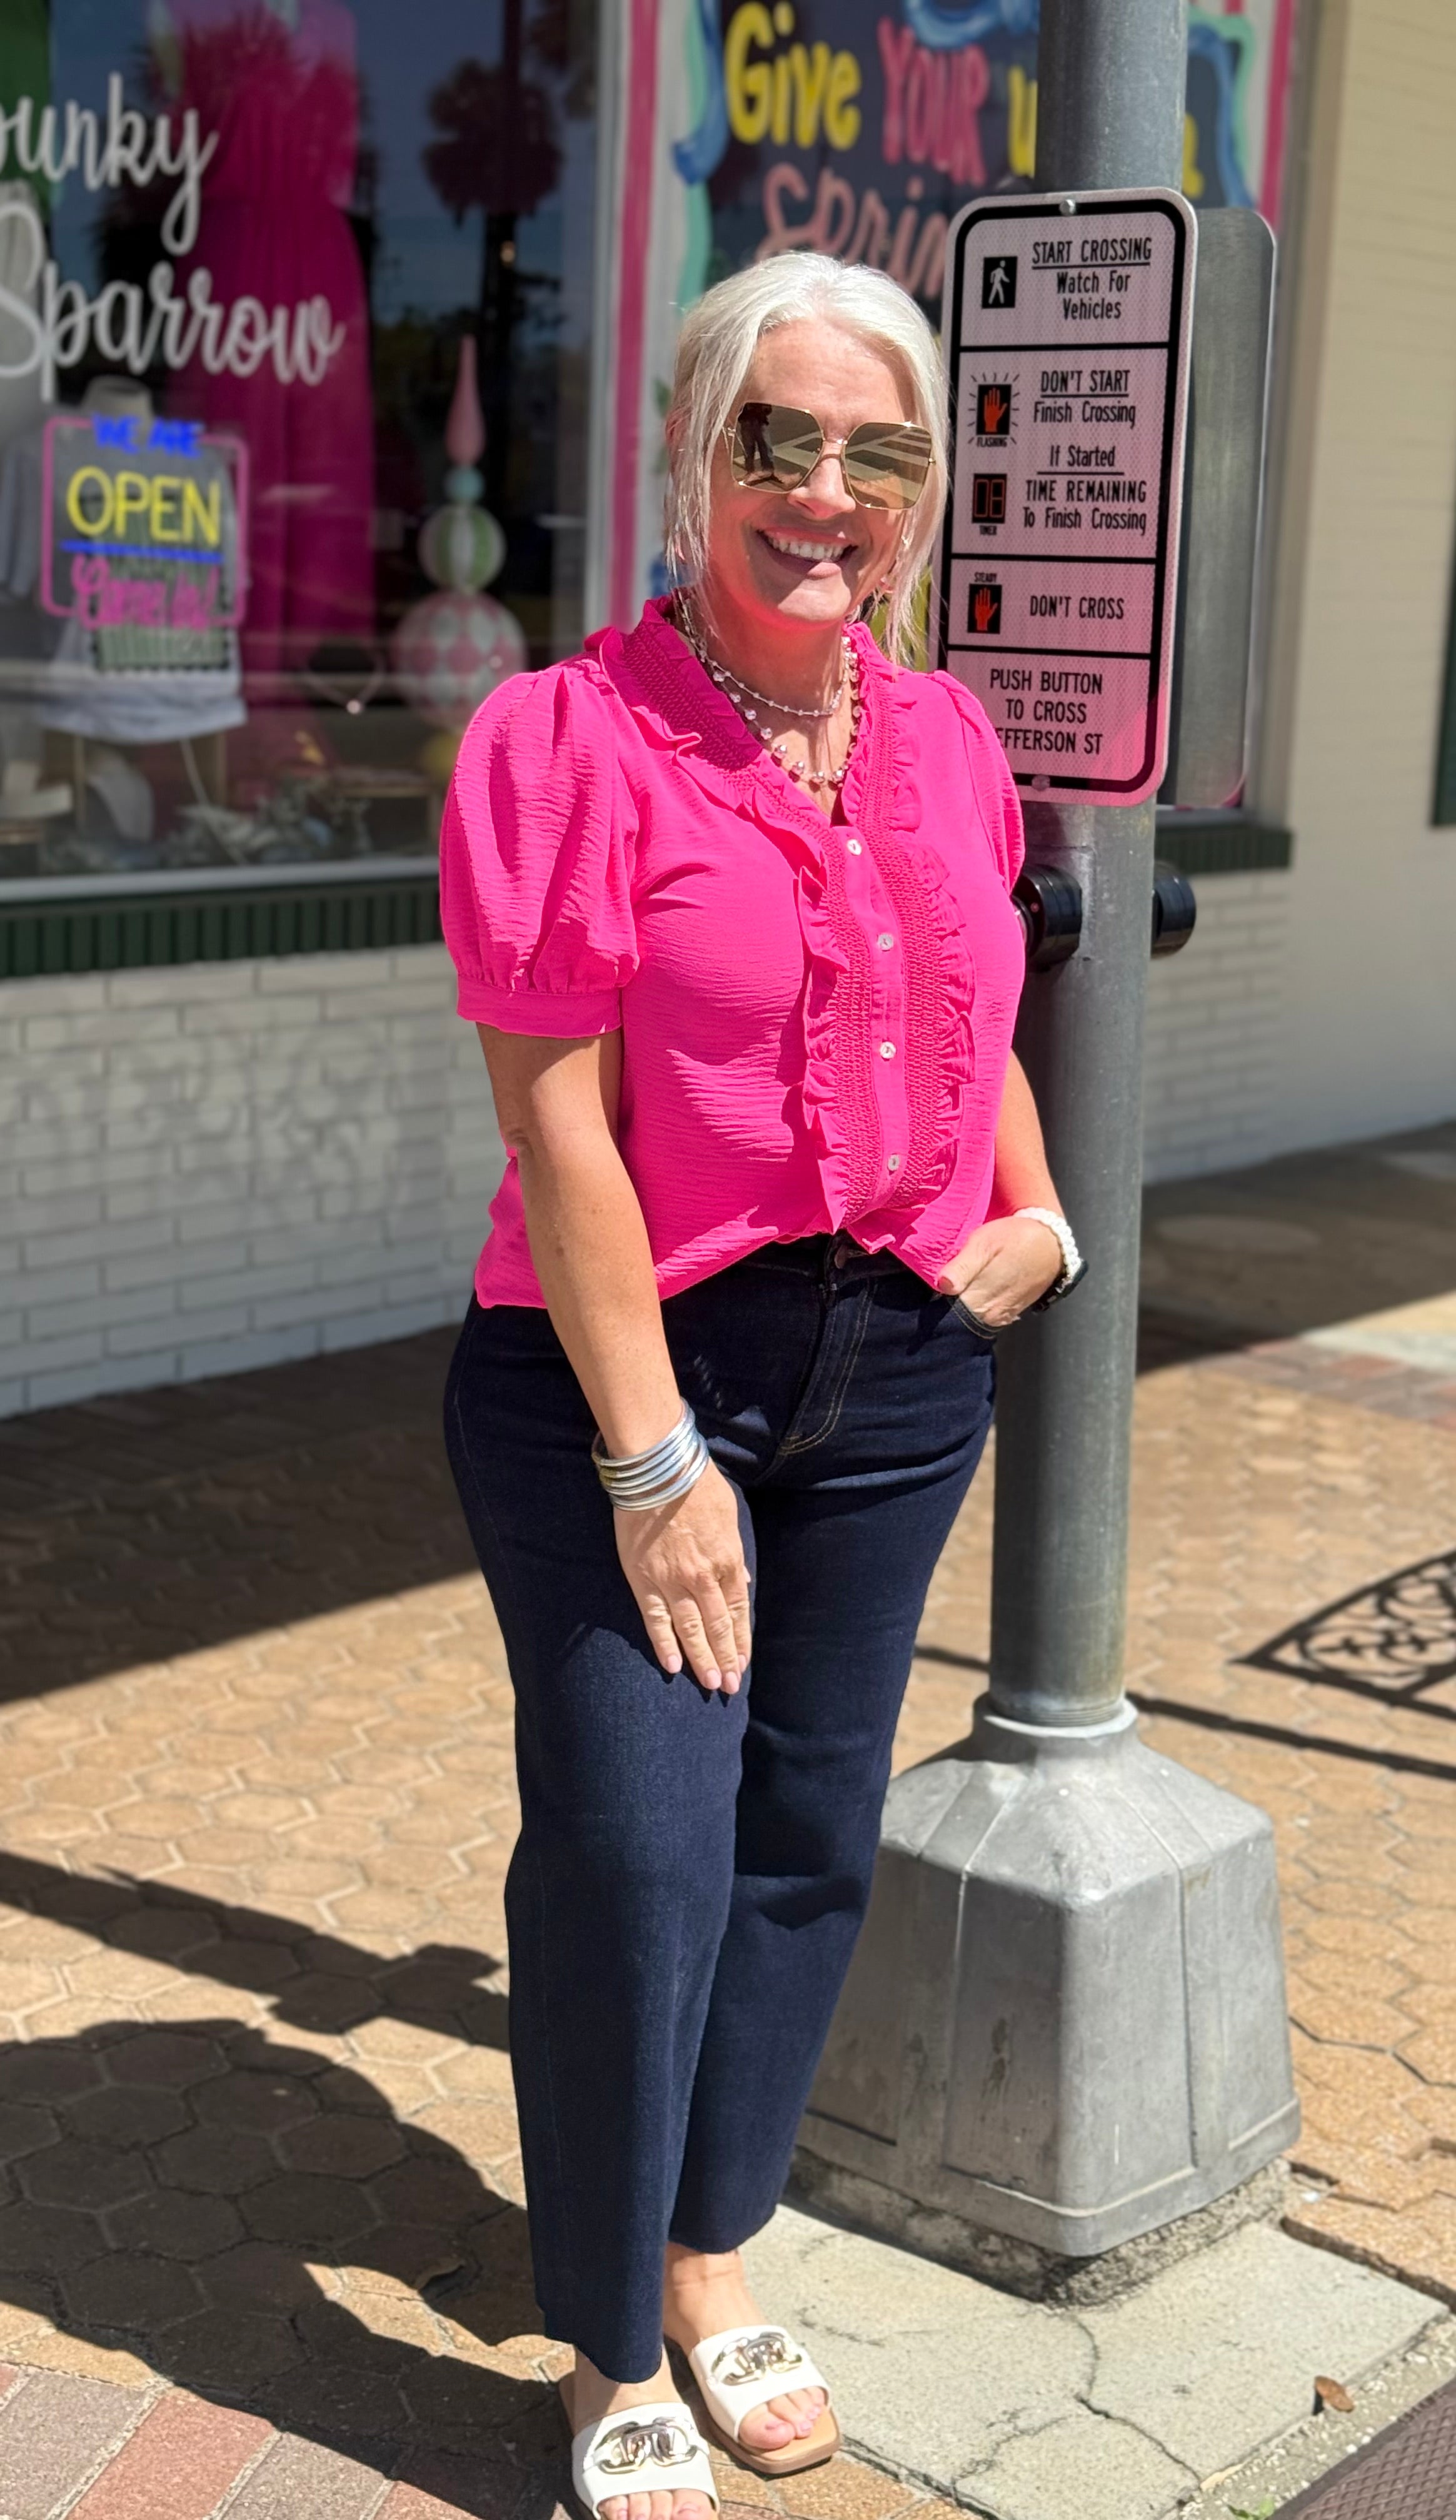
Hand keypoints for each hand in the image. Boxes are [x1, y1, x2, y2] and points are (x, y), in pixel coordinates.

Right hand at [614, 1459, 751, 1691]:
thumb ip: (734, 1553)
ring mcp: (673, 1582)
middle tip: (729, 1687)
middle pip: (718, 1627)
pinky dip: (665, 1644)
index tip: (742, 1662)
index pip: (739, 1611)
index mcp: (728, 1560)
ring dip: (701, 1659)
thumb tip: (741, 1578)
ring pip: (691, 1630)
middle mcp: (704, 1578)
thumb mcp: (729, 1516)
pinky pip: (656, 1620)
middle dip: (726, 1659)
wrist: (659, 1469)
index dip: (741, 1640)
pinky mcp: (644, 1580)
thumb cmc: (696, 1485)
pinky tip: (672, 1666)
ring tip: (710, 1683)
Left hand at [936, 1214, 1062, 1331]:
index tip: (922, 1293)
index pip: (943, 1312)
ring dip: (958, 1307)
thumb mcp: (984, 1242)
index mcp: (978, 1299)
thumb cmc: (1014, 1238)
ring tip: (954, 1288)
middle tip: (937, 1287)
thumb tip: (944, 1286)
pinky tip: (970, 1292)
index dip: (930, 1303)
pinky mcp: (1007, 1316)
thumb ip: (963, 1266)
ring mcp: (999, 1318)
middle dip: (941, 1307)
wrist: (1050, 1244)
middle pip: (954, 1318)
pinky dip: (973, 1308)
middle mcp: (988, 1315)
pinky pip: (983, 1317)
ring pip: (968, 1319)